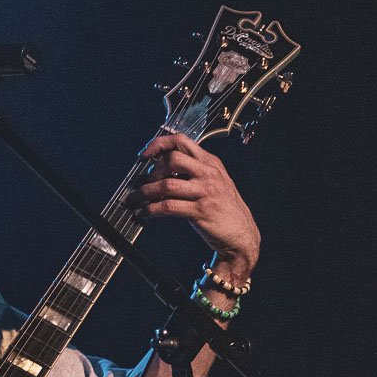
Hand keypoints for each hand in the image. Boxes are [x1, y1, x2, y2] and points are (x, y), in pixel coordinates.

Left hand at [127, 131, 260, 280]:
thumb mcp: (214, 182)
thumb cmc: (225, 210)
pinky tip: (143, 213)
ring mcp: (206, 192)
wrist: (242, 235)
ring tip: (134, 199)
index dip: (159, 144)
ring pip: (167, 184)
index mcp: (211, 163)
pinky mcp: (201, 211)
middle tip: (144, 182)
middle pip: (172, 159)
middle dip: (152, 171)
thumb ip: (193, 172)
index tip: (145, 154)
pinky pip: (168, 206)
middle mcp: (209, 174)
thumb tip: (160, 168)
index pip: (182, 141)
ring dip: (145, 192)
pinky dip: (150, 210)